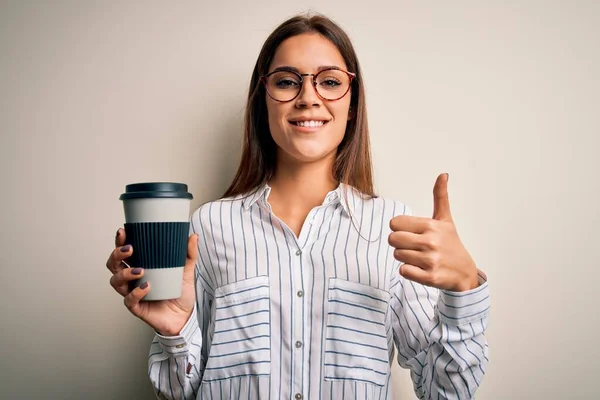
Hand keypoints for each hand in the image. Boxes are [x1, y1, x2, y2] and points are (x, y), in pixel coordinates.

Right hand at [106, 228, 198, 335]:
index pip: (124, 252)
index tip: (123, 231)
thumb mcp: (186, 270)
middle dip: (117, 255)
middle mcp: (132, 279)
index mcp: (139, 266)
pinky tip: (146, 287)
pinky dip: (136, 292)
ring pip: (116, 282)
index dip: (119, 241)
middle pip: (113, 265)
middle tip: (130, 249)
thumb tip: (193, 235)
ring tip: (140, 270)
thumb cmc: (179, 292)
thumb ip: (189, 253)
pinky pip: (129, 300)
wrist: (184, 316)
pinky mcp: (137, 308)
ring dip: (124, 273)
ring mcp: (132, 293)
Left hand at [388, 173, 477, 291]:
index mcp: (431, 226)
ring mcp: (430, 260)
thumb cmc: (452, 245)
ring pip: (397, 255)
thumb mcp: (446, 220)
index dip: (400, 229)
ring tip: (420, 258)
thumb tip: (443, 174)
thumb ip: (440, 197)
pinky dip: (408, 271)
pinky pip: (403, 271)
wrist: (465, 273)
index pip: (394, 223)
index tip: (412, 233)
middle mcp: (430, 242)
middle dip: (400, 244)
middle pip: (392, 240)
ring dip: (405, 258)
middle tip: (414, 246)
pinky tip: (421, 269)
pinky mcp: (429, 277)